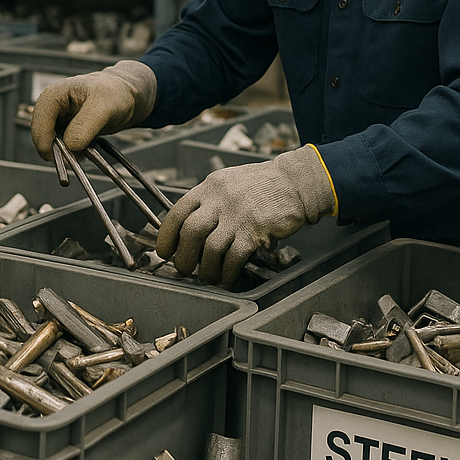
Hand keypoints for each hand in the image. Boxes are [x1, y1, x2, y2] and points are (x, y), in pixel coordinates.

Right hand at [30, 61, 156, 158]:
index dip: (44, 141)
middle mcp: (51, 107)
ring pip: (50, 143)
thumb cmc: (115, 94)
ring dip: (63, 153)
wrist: (125, 96)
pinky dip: (70, 152)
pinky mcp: (65, 130)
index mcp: (54, 95)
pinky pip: (61, 146)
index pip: (39, 121)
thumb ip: (84, 126)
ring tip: (83, 153)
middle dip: (54, 149)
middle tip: (72, 161)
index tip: (56, 158)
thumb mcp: (103, 108)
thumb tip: (69, 147)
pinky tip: (84, 151)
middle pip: (41, 134)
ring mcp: (57, 119)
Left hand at [155, 145, 335, 286]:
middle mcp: (219, 199)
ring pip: (209, 248)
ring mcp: (237, 215)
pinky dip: (227, 272)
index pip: (177, 211)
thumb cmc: (262, 184)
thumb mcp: (228, 182)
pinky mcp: (255, 231)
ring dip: (205, 269)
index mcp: (209, 187)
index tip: (164, 250)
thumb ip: (209, 201)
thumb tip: (190, 226)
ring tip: (206, 276)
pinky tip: (226, 278)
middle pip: (190, 232)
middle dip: (183, 256)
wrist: (296, 182)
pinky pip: (234, 258)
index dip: (166, 235)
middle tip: (183, 268)